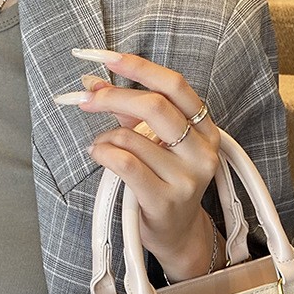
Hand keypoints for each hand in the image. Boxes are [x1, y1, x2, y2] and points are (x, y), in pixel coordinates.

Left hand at [54, 50, 224, 281]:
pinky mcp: (165, 200)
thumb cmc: (164, 186)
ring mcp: (186, 179)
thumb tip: (94, 82)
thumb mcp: (156, 146)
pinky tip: (99, 156)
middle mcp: (201, 154)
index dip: (140, 68)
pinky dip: (103, 154)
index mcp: (206, 132)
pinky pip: (125, 163)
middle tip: (87, 100)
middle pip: (154, 106)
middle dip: (113, 98)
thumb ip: (130, 114)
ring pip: (131, 138)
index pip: (175, 87)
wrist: (177, 235)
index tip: (108, 58)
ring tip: (102, 149)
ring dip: (105, 139)